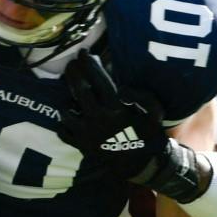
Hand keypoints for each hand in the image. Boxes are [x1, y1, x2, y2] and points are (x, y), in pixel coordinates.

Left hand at [61, 52, 166, 180]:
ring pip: (65, 110)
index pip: (98, 79)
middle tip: (71, 63)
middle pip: (78, 90)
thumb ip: (141, 96)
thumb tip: (121, 88)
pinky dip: (63, 122)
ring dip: (66, 98)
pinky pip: (62, 131)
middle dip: (73, 73)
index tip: (84, 52)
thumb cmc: (149, 133)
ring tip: (70, 90)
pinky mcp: (80, 145)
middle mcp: (98, 118)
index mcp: (116, 108)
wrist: (142, 163)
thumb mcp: (155, 112)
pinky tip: (69, 114)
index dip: (89, 63)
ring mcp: (86, 133)